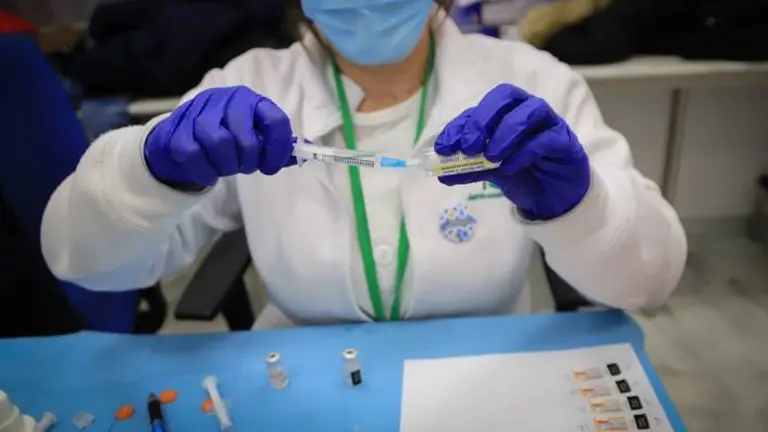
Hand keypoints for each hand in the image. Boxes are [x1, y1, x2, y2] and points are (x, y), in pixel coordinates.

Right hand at [144, 86, 294, 187]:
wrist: (181, 137)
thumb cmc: (226, 137)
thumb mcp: (254, 136)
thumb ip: (277, 145)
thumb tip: (306, 151)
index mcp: (250, 100)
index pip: (275, 120)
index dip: (278, 148)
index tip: (272, 166)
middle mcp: (225, 100)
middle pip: (245, 137)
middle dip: (248, 160)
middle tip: (245, 167)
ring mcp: (198, 112)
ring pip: (217, 142)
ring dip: (226, 165)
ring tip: (226, 169)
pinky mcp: (176, 129)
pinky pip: (192, 154)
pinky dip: (204, 171)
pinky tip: (209, 174)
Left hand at [435, 83, 590, 220]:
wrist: (554, 196)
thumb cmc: (523, 174)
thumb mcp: (491, 172)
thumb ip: (470, 169)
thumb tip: (441, 173)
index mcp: (507, 112)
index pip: (481, 107)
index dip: (461, 124)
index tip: (444, 146)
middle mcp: (528, 110)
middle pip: (506, 96)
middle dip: (483, 119)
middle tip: (469, 146)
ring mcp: (550, 123)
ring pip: (531, 111)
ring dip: (505, 132)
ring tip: (490, 157)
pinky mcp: (565, 142)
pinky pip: (546, 139)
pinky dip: (524, 152)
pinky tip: (509, 168)